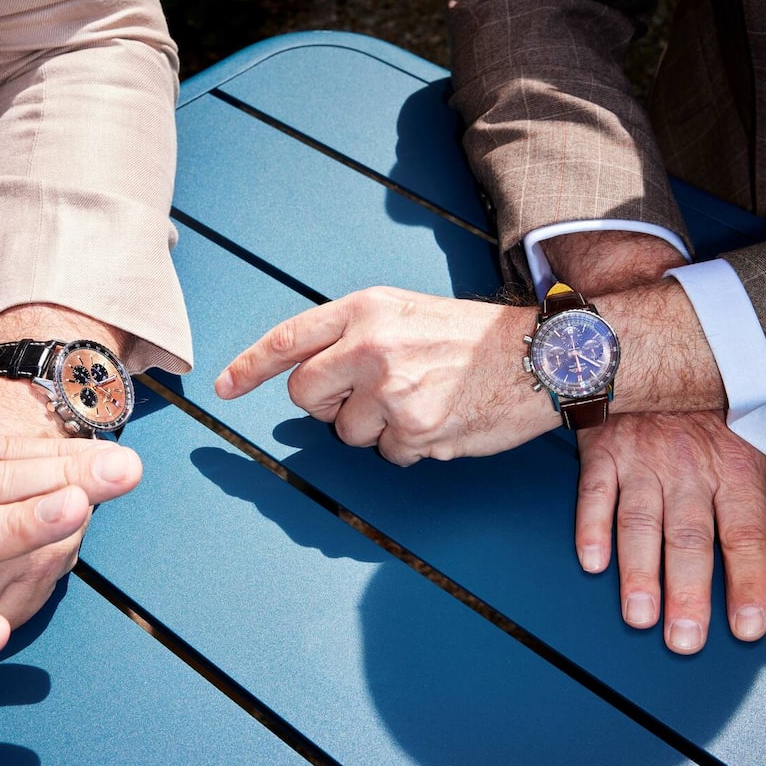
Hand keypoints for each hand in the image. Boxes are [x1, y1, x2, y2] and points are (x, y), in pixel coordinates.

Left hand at [215, 287, 559, 464]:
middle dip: (325, 405)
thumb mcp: (405, 311)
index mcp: (366, 310)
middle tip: (366, 395)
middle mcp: (371, 347)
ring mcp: (392, 392)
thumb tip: (307, 373)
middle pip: (305, 396)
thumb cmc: (473, 337)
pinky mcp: (416, 432)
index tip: (223, 387)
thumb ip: (353, 334)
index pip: (288, 340)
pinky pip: (387, 455)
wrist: (543, 357)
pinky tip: (441, 419)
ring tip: (421, 400)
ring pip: (346, 433)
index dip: (249, 367)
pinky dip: (409, 447)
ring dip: (375, 428)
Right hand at [574, 410, 765, 654]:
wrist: (658, 342)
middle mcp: (687, 467)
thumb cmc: (714, 389)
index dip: (749, 582)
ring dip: (638, 570)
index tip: (748, 626)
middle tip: (685, 637)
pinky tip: (592, 560)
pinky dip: (590, 525)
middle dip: (688, 591)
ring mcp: (642, 459)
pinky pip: (594, 491)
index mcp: (733, 466)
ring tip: (639, 614)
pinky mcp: (603, 448)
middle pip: (690, 537)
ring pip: (641, 521)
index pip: (746, 534)